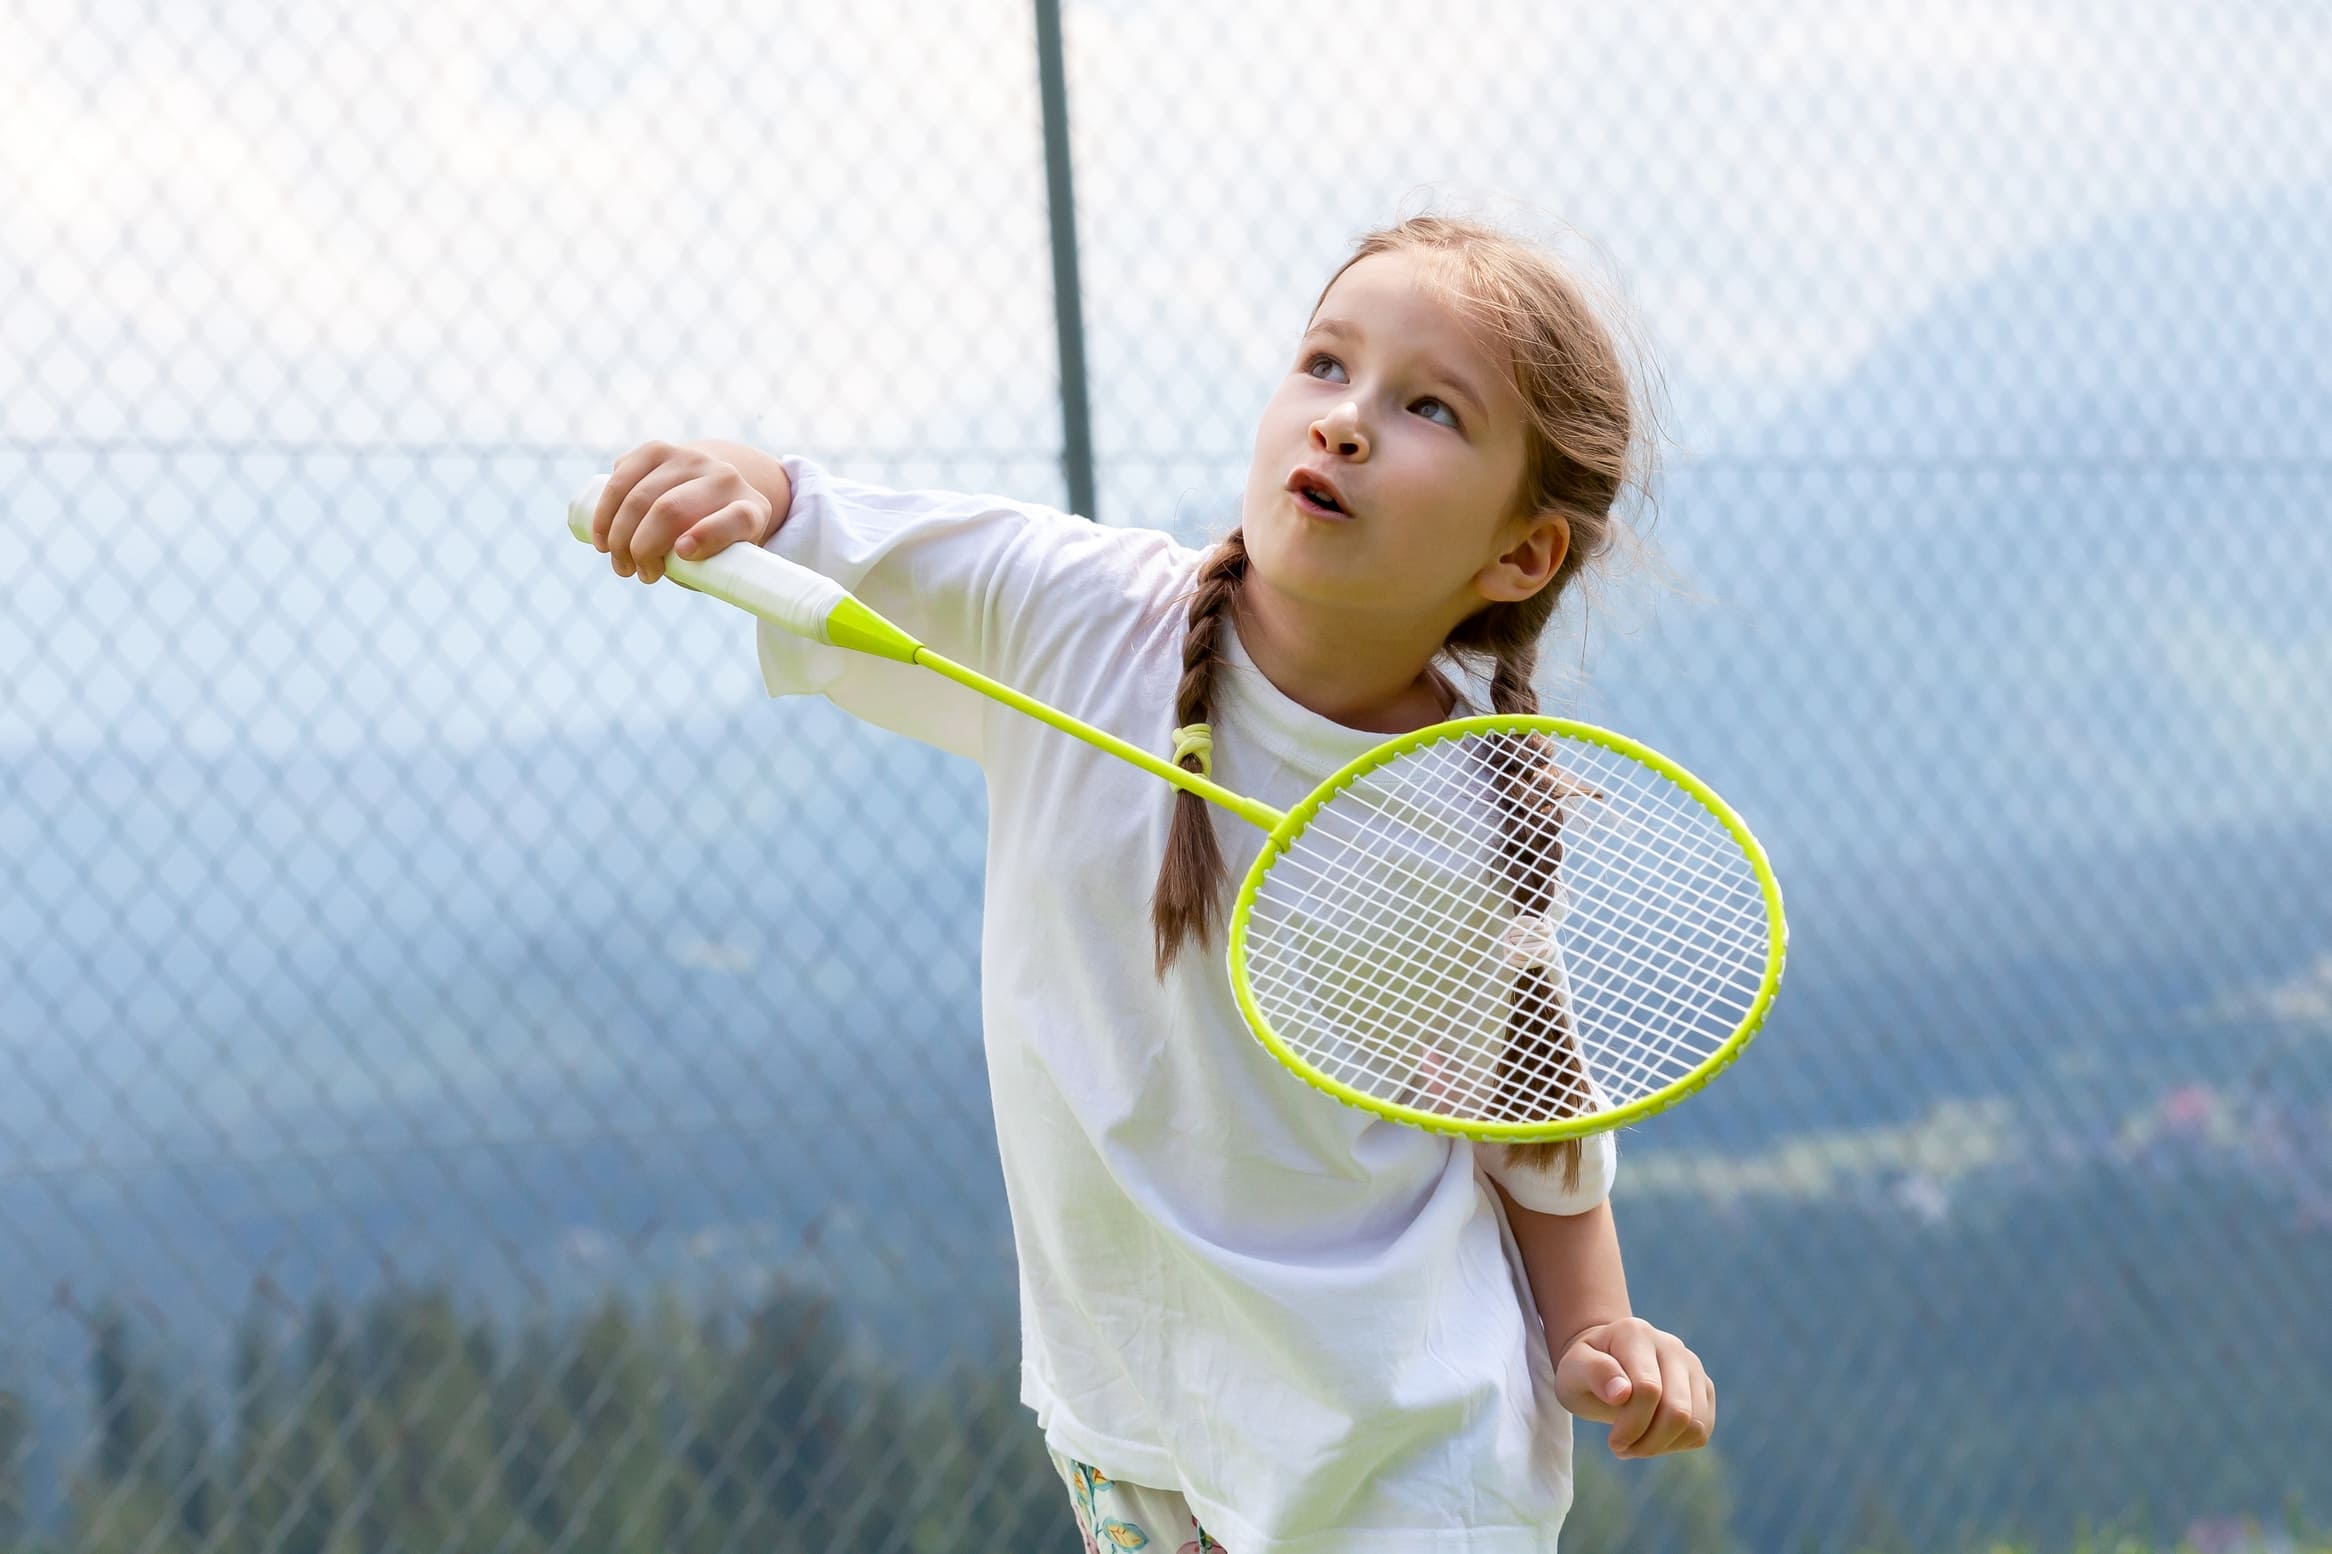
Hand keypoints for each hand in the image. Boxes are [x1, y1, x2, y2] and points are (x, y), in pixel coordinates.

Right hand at [590, 441, 776, 585]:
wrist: (715, 488)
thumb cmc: (716, 539)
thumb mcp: (723, 559)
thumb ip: (700, 569)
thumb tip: (655, 567)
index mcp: (752, 509)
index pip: (737, 518)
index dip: (709, 535)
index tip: (683, 553)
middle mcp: (725, 478)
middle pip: (672, 510)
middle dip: (643, 548)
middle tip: (640, 575)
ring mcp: (690, 459)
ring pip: (640, 497)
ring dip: (619, 537)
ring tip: (621, 566)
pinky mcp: (658, 450)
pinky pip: (621, 479)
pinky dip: (605, 513)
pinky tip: (601, 539)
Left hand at [1552, 1316, 1713, 1458]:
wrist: (1603, 1364)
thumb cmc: (1584, 1370)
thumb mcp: (1573, 1370)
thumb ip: (1593, 1373)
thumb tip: (1622, 1392)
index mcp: (1636, 1334)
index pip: (1648, 1390)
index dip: (1631, 1425)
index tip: (1611, 1441)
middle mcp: (1671, 1345)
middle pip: (1678, 1410)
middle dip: (1649, 1442)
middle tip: (1621, 1448)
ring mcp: (1692, 1366)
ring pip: (1695, 1424)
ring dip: (1662, 1446)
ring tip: (1634, 1444)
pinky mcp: (1704, 1388)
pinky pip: (1702, 1430)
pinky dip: (1676, 1445)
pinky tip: (1651, 1437)